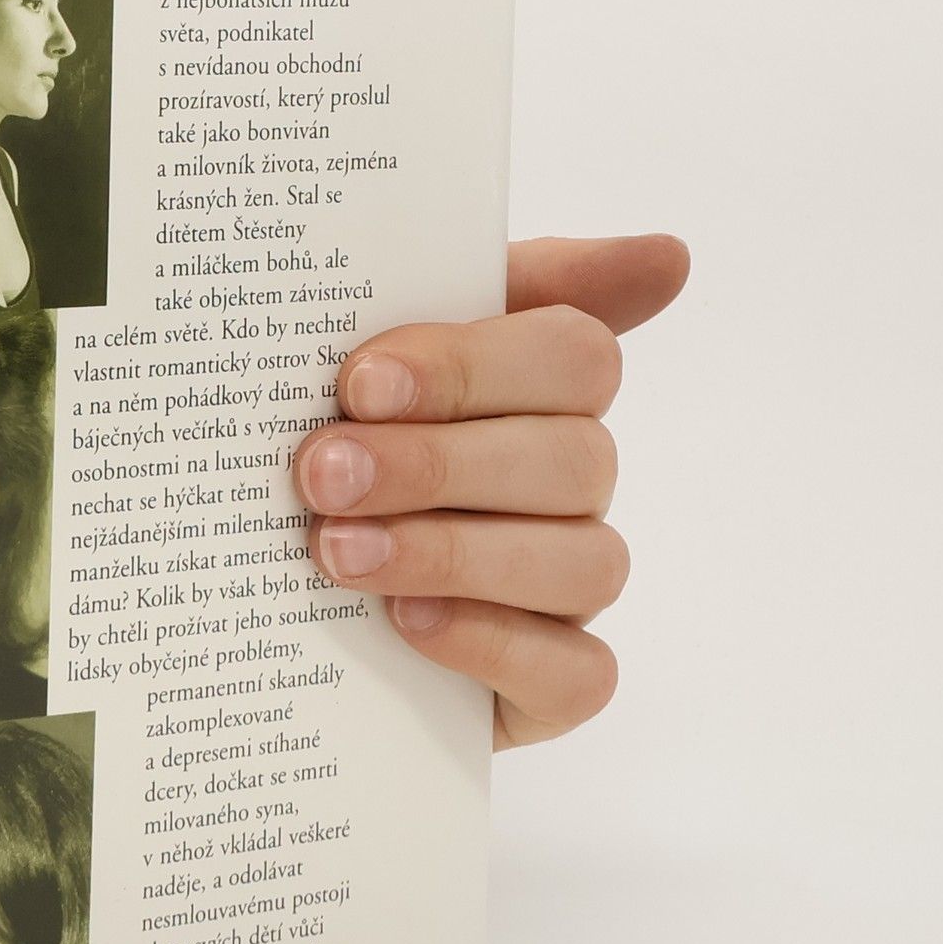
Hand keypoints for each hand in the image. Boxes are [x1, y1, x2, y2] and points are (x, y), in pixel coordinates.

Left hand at [293, 234, 689, 748]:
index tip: (361, 381)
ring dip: (452, 552)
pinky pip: (578, 672)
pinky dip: (491, 641)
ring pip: (582, 562)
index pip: (575, 355)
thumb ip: (477, 285)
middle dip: (436, 464)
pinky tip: (406, 621)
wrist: (273, 606)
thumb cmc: (336, 453)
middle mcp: (571, 486)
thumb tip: (670, 256)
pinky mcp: (554, 687)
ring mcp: (569, 590)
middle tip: (322, 473)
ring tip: (338, 551)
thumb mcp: (377, 361)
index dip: (470, 366)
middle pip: (572, 458)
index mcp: (541, 392)